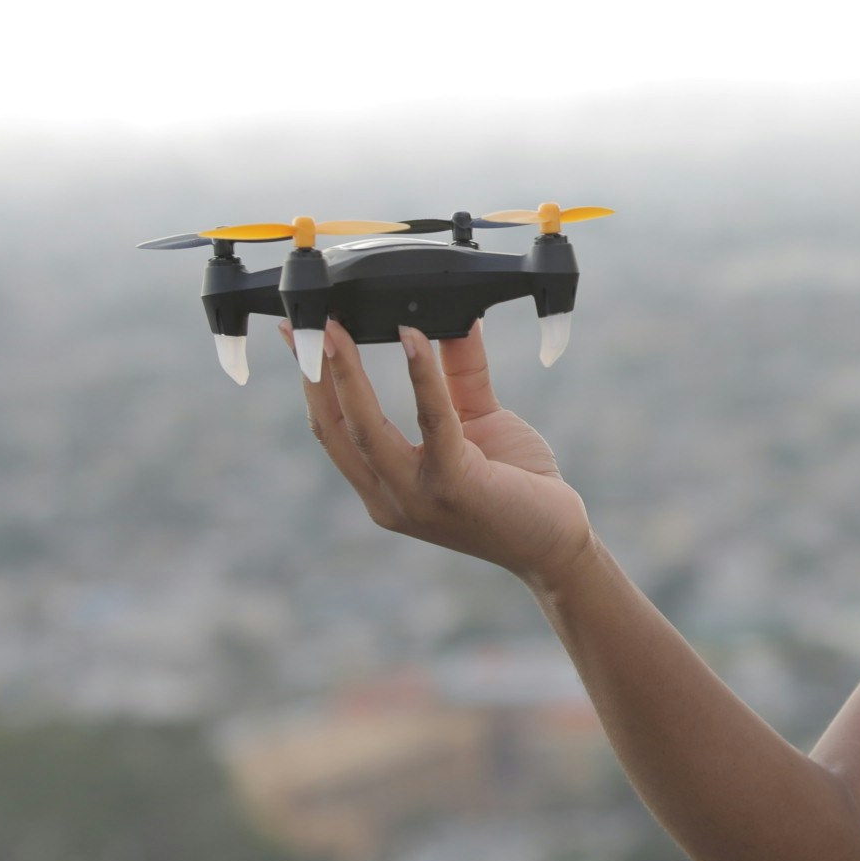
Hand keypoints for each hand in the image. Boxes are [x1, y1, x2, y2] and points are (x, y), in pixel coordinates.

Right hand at [294, 316, 595, 585]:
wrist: (556, 542)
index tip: (302, 336)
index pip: (334, 431)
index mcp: (385, 485)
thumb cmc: (517, 485)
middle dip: (314, 372)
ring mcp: (416, 497)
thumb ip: (456, 374)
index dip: (312, 383)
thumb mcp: (476, 420)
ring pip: (365, 429)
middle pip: (335, 429)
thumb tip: (449, 318)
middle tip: (308, 322)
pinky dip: (420, 376)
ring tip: (339, 328)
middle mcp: (389, 497)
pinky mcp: (454, 485)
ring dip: (347, 373)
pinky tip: (415, 337)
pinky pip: (432, 421)